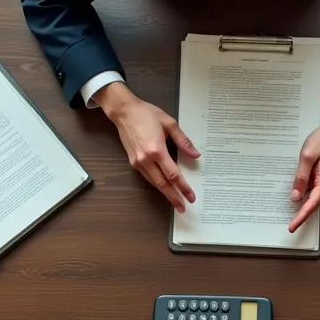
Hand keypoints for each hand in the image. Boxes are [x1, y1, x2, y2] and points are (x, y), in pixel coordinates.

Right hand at [96, 83, 199, 211]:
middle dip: (174, 197)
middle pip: (163, 184)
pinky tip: (164, 187)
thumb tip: (195, 155)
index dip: (183, 187)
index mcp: (157, 150)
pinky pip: (148, 177)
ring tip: (176, 201)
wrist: (124, 111)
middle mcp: (146, 159)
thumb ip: (183, 141)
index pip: (173, 174)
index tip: (190, 196)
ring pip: (154, 183)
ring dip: (165, 193)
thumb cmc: (146, 114)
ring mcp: (138, 162)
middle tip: (183, 207)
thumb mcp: (169, 123)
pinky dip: (157, 184)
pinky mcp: (133, 162)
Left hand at [289, 103, 319, 232]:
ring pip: (315, 197)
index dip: (301, 217)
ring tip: (292, 216)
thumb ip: (301, 178)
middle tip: (291, 226)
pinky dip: (307, 195)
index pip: (311, 204)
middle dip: (302, 215)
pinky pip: (315, 189)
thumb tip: (296, 197)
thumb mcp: (307, 157)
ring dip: (304, 206)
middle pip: (314, 204)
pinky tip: (298, 196)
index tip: (293, 226)